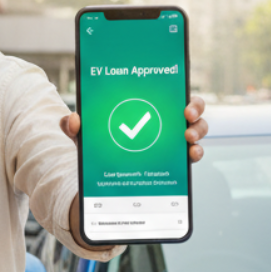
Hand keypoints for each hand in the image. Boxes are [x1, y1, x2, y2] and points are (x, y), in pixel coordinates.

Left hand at [60, 95, 208, 161]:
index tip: (182, 102)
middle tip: (187, 116)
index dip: (181, 93)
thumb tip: (72, 120)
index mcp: (149, 107)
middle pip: (192, 110)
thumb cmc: (99, 147)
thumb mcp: (87, 136)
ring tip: (189, 140)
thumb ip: (75, 126)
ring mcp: (174, 142)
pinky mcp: (175, 161)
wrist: (101, 178)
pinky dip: (195, 154)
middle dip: (196, 110)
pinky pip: (192, 156)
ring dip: (198, 132)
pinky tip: (190, 156)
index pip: (173, 94)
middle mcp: (167, 122)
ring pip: (197, 132)